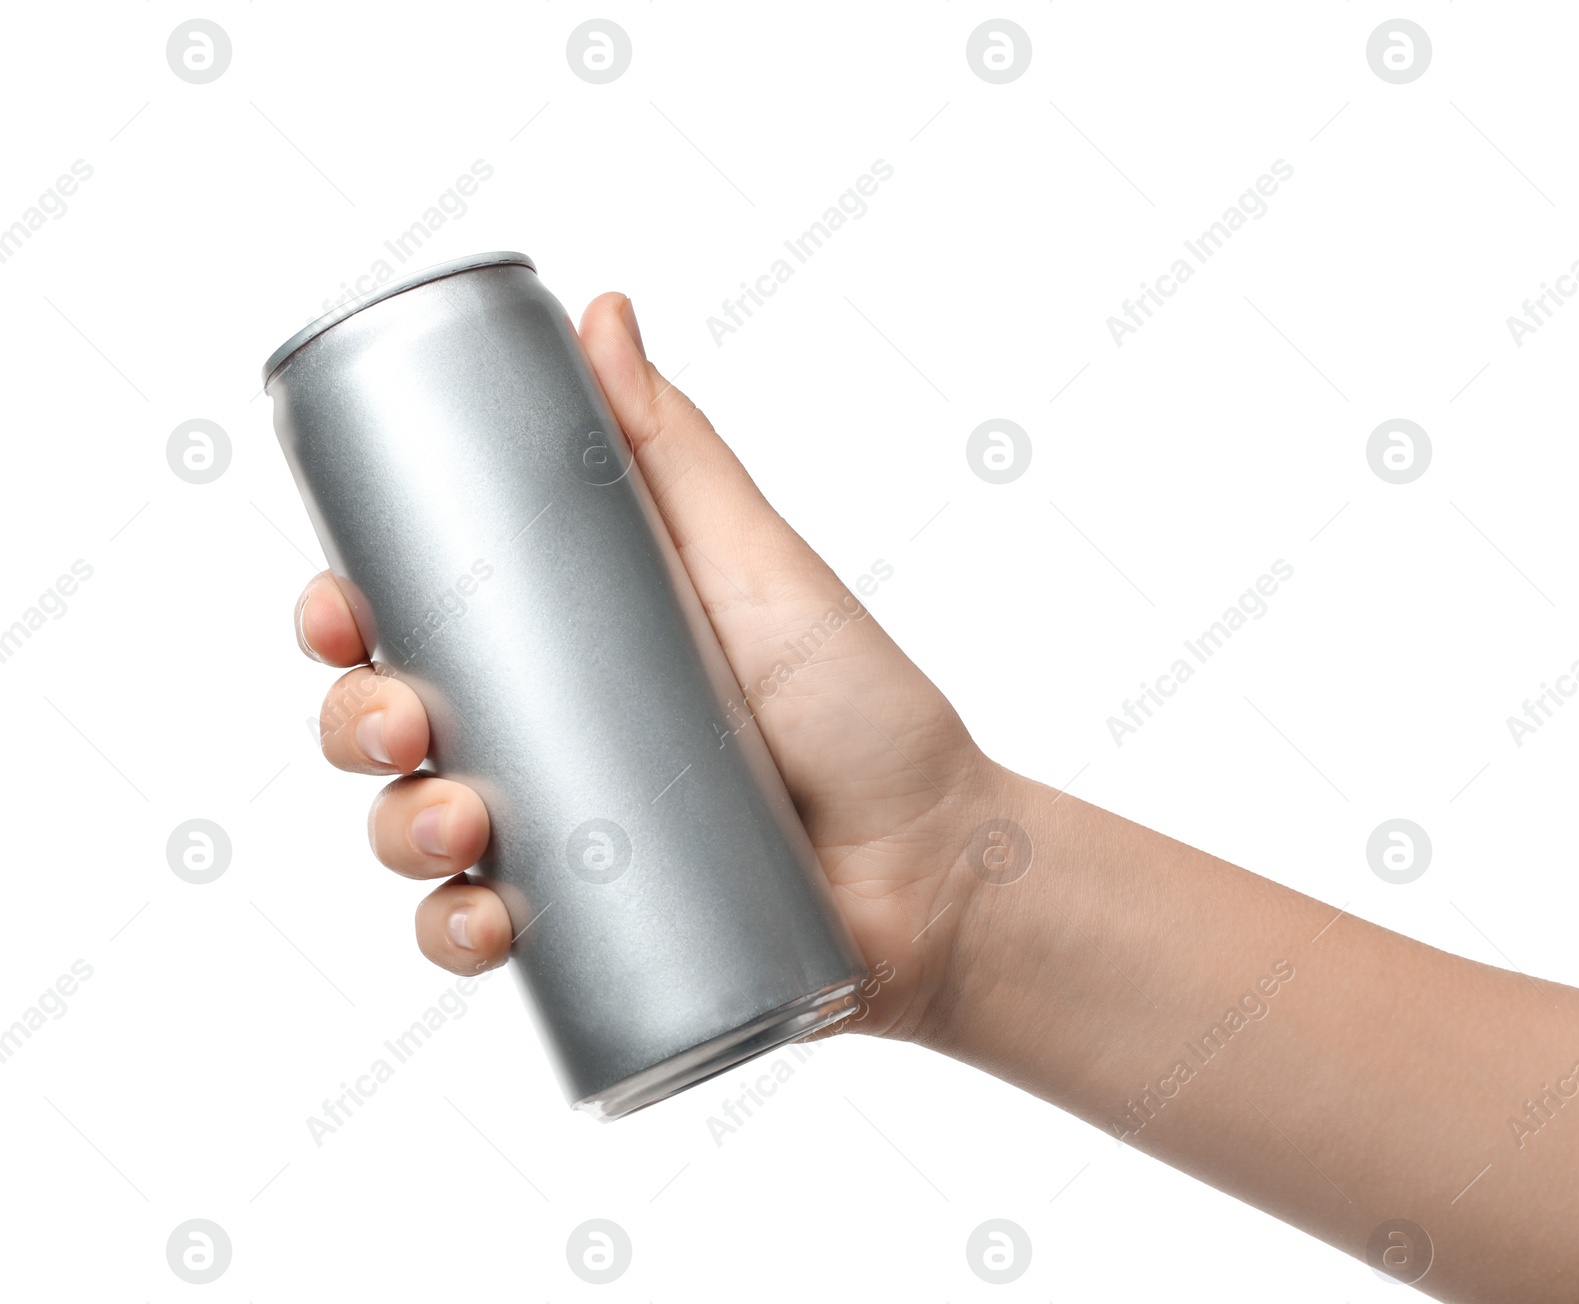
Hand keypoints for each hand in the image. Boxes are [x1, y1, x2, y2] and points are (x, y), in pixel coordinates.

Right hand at [293, 292, 1000, 1039]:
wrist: (934, 860)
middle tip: (404, 720)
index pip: (412, 623)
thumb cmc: (858, 705)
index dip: (343, 618)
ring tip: (461, 824)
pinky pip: (476, 938)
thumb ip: (675, 451)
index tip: (334, 610)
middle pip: (389, 727)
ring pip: (414, 833)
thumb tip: (601, 312)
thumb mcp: (756, 564)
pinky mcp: (585, 931)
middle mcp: (546, 736)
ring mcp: (560, 836)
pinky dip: (451, 936)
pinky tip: (482, 922)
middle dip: (356, 723)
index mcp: (564, 644)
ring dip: (395, 830)